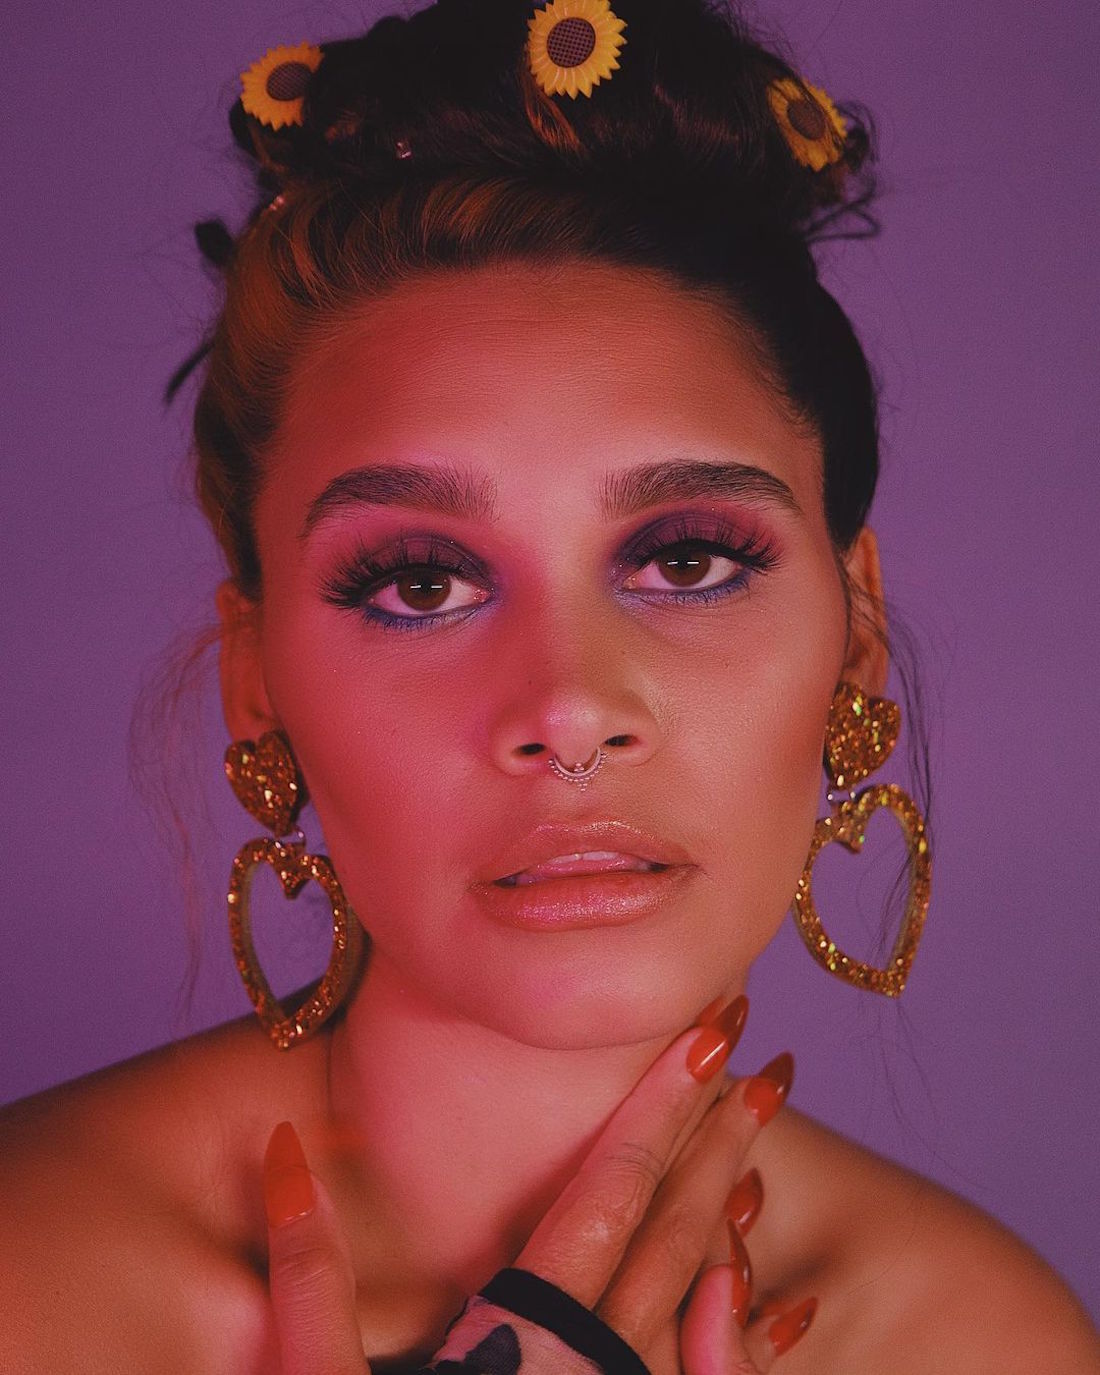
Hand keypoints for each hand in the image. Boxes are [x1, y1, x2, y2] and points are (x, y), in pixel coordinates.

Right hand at [261, 998, 815, 1373]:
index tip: (708, 1036)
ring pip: (697, 1302)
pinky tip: (766, 1293)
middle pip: (670, 1233)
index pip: (606, 1195)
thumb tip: (290, 1149)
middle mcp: (586, 1371)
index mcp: (520, 1339)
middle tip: (763, 1065)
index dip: (658, 1109)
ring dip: (728, 1216)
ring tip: (760, 1142)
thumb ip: (305, 1283)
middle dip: (716, 1141)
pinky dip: (743, 1335)